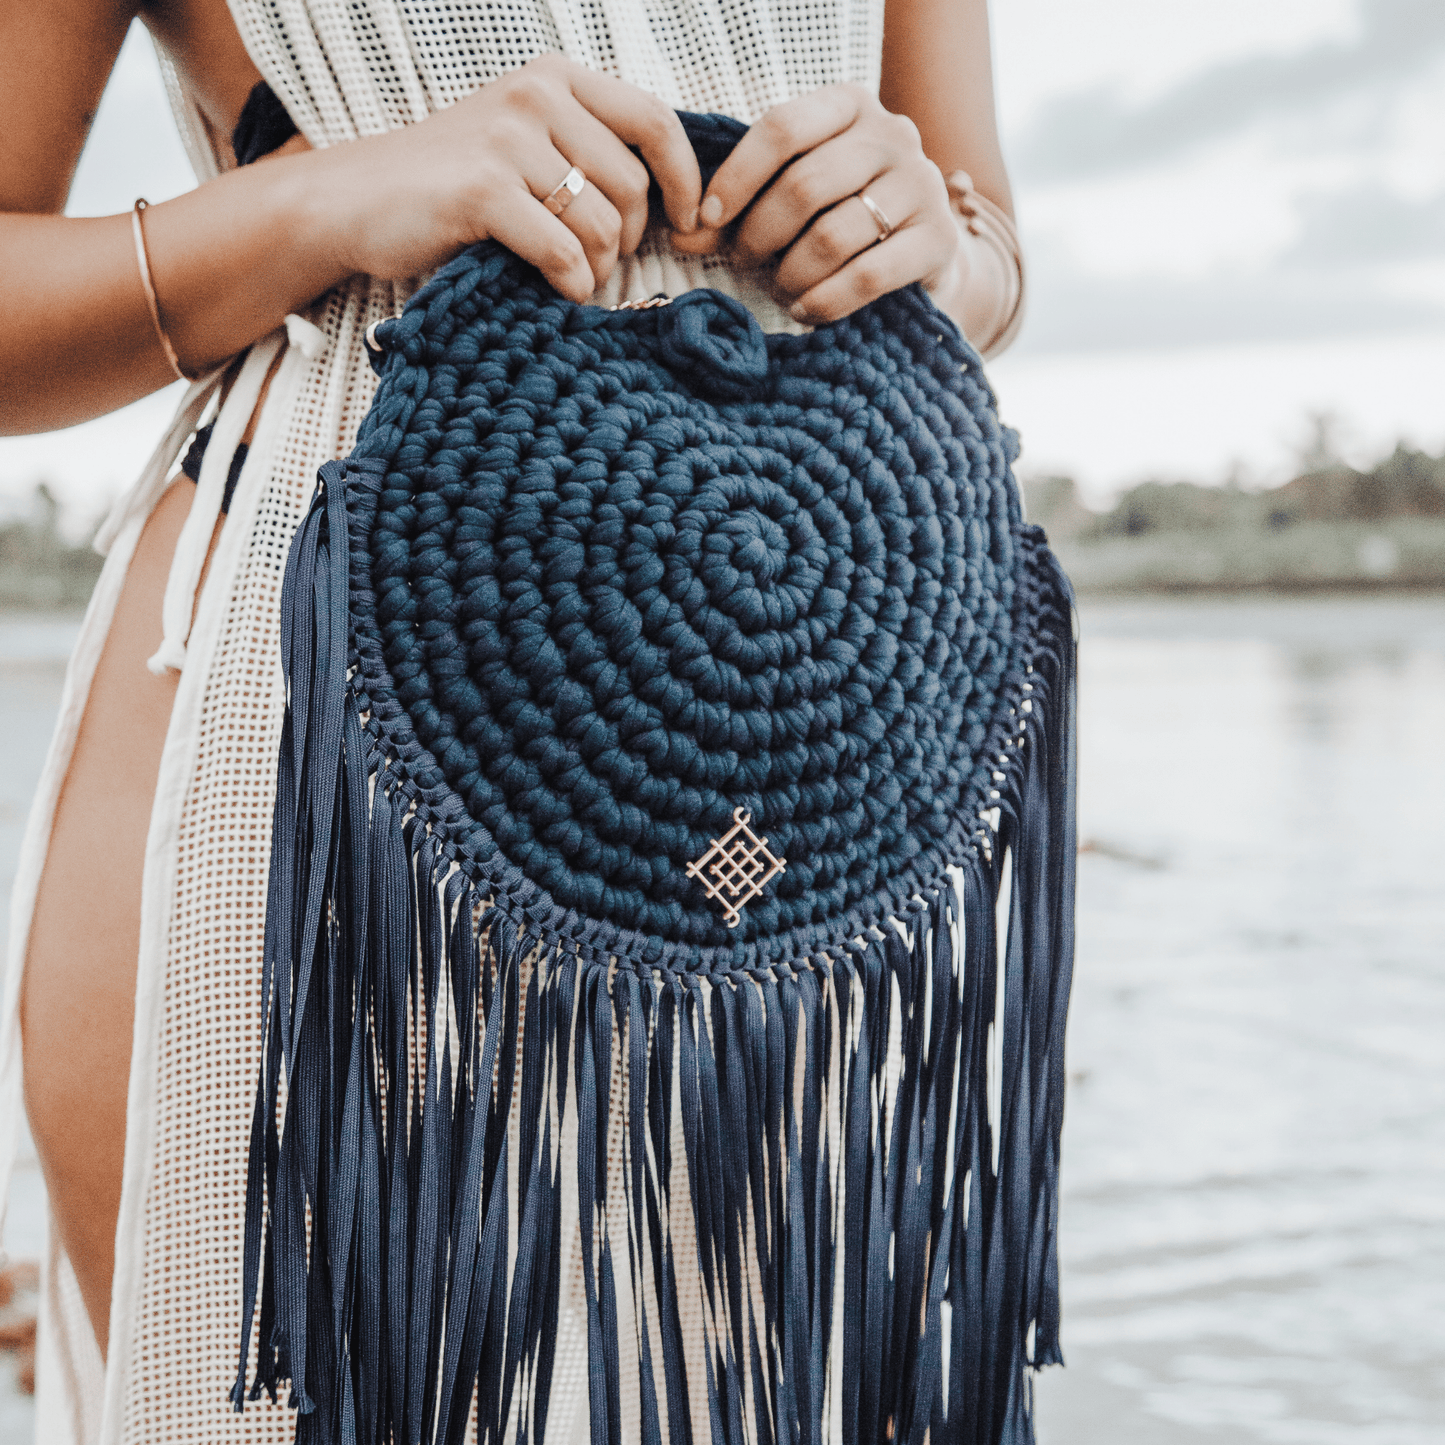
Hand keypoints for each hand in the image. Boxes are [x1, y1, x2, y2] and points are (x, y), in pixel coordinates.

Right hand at [316, 55, 701, 300]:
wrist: (354, 200)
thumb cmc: (449, 186)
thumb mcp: (524, 144)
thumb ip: (586, 151)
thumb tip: (670, 202)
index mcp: (554, 78)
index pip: (655, 122)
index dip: (687, 179)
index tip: (691, 223)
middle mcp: (535, 95)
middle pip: (633, 185)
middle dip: (626, 241)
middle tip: (596, 265)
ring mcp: (507, 138)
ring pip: (602, 224)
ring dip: (596, 270)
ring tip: (570, 279)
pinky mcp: (482, 188)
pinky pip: (563, 252)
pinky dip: (570, 285)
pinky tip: (556, 291)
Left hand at [672, 84, 960, 323]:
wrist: (926, 256)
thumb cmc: (843, 218)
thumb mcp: (791, 200)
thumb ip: (738, 211)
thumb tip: (680, 236)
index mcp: (850, 105)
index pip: (782, 128)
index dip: (737, 176)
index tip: (706, 218)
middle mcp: (893, 134)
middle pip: (804, 185)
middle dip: (761, 234)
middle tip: (745, 261)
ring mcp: (922, 184)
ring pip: (833, 235)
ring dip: (791, 274)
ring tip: (780, 289)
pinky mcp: (939, 238)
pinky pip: (867, 276)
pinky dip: (825, 301)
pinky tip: (804, 312)